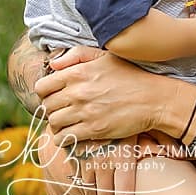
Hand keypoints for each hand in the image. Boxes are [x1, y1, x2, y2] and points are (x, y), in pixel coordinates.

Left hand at [37, 46, 166, 194]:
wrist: (154, 99)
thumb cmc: (130, 75)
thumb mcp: (103, 56)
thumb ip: (75, 55)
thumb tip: (53, 65)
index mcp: (77, 73)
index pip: (42, 87)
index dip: (44, 93)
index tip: (53, 96)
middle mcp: (77, 92)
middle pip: (46, 106)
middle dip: (51, 109)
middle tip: (61, 111)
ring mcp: (85, 112)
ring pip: (53, 123)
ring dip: (57, 124)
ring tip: (66, 123)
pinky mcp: (94, 129)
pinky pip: (64, 138)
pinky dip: (63, 138)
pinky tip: (70, 135)